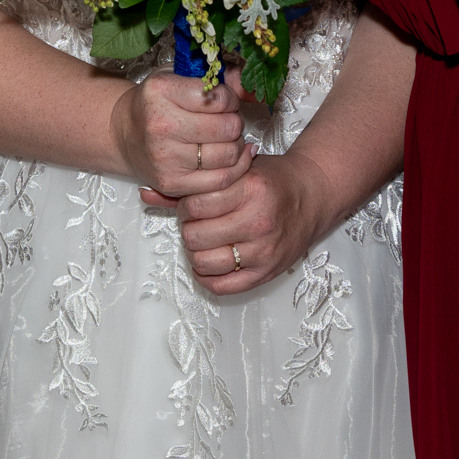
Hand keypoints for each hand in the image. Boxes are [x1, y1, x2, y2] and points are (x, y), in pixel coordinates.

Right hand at [110, 69, 255, 198]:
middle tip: (225, 121)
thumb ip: (222, 79)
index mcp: (161, 91)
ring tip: (225, 138)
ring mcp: (165, 157)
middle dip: (234, 123)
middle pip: (227, 127)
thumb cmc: (158, 104)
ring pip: (228, 154)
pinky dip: (234, 169)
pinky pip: (221, 180)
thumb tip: (255, 90)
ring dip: (236, 146)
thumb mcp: (181, 78)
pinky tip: (231, 157)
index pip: (219, 98)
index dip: (230, 99)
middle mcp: (160, 124)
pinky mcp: (171, 183)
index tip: (223, 101)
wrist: (126, 134)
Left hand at [151, 152, 328, 293]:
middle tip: (198, 223)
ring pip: (205, 262)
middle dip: (189, 230)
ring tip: (205, 241)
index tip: (192, 205)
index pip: (194, 206)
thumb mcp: (235, 171)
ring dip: (196, 253)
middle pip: (195, 236)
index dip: (185, 207)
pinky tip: (210, 262)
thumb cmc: (271, 180)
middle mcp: (258, 221)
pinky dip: (207, 277)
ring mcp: (264, 250)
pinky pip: (222, 286)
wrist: (312, 195)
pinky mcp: (267, 272)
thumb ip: (191, 185)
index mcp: (249, 190)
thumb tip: (146, 192)